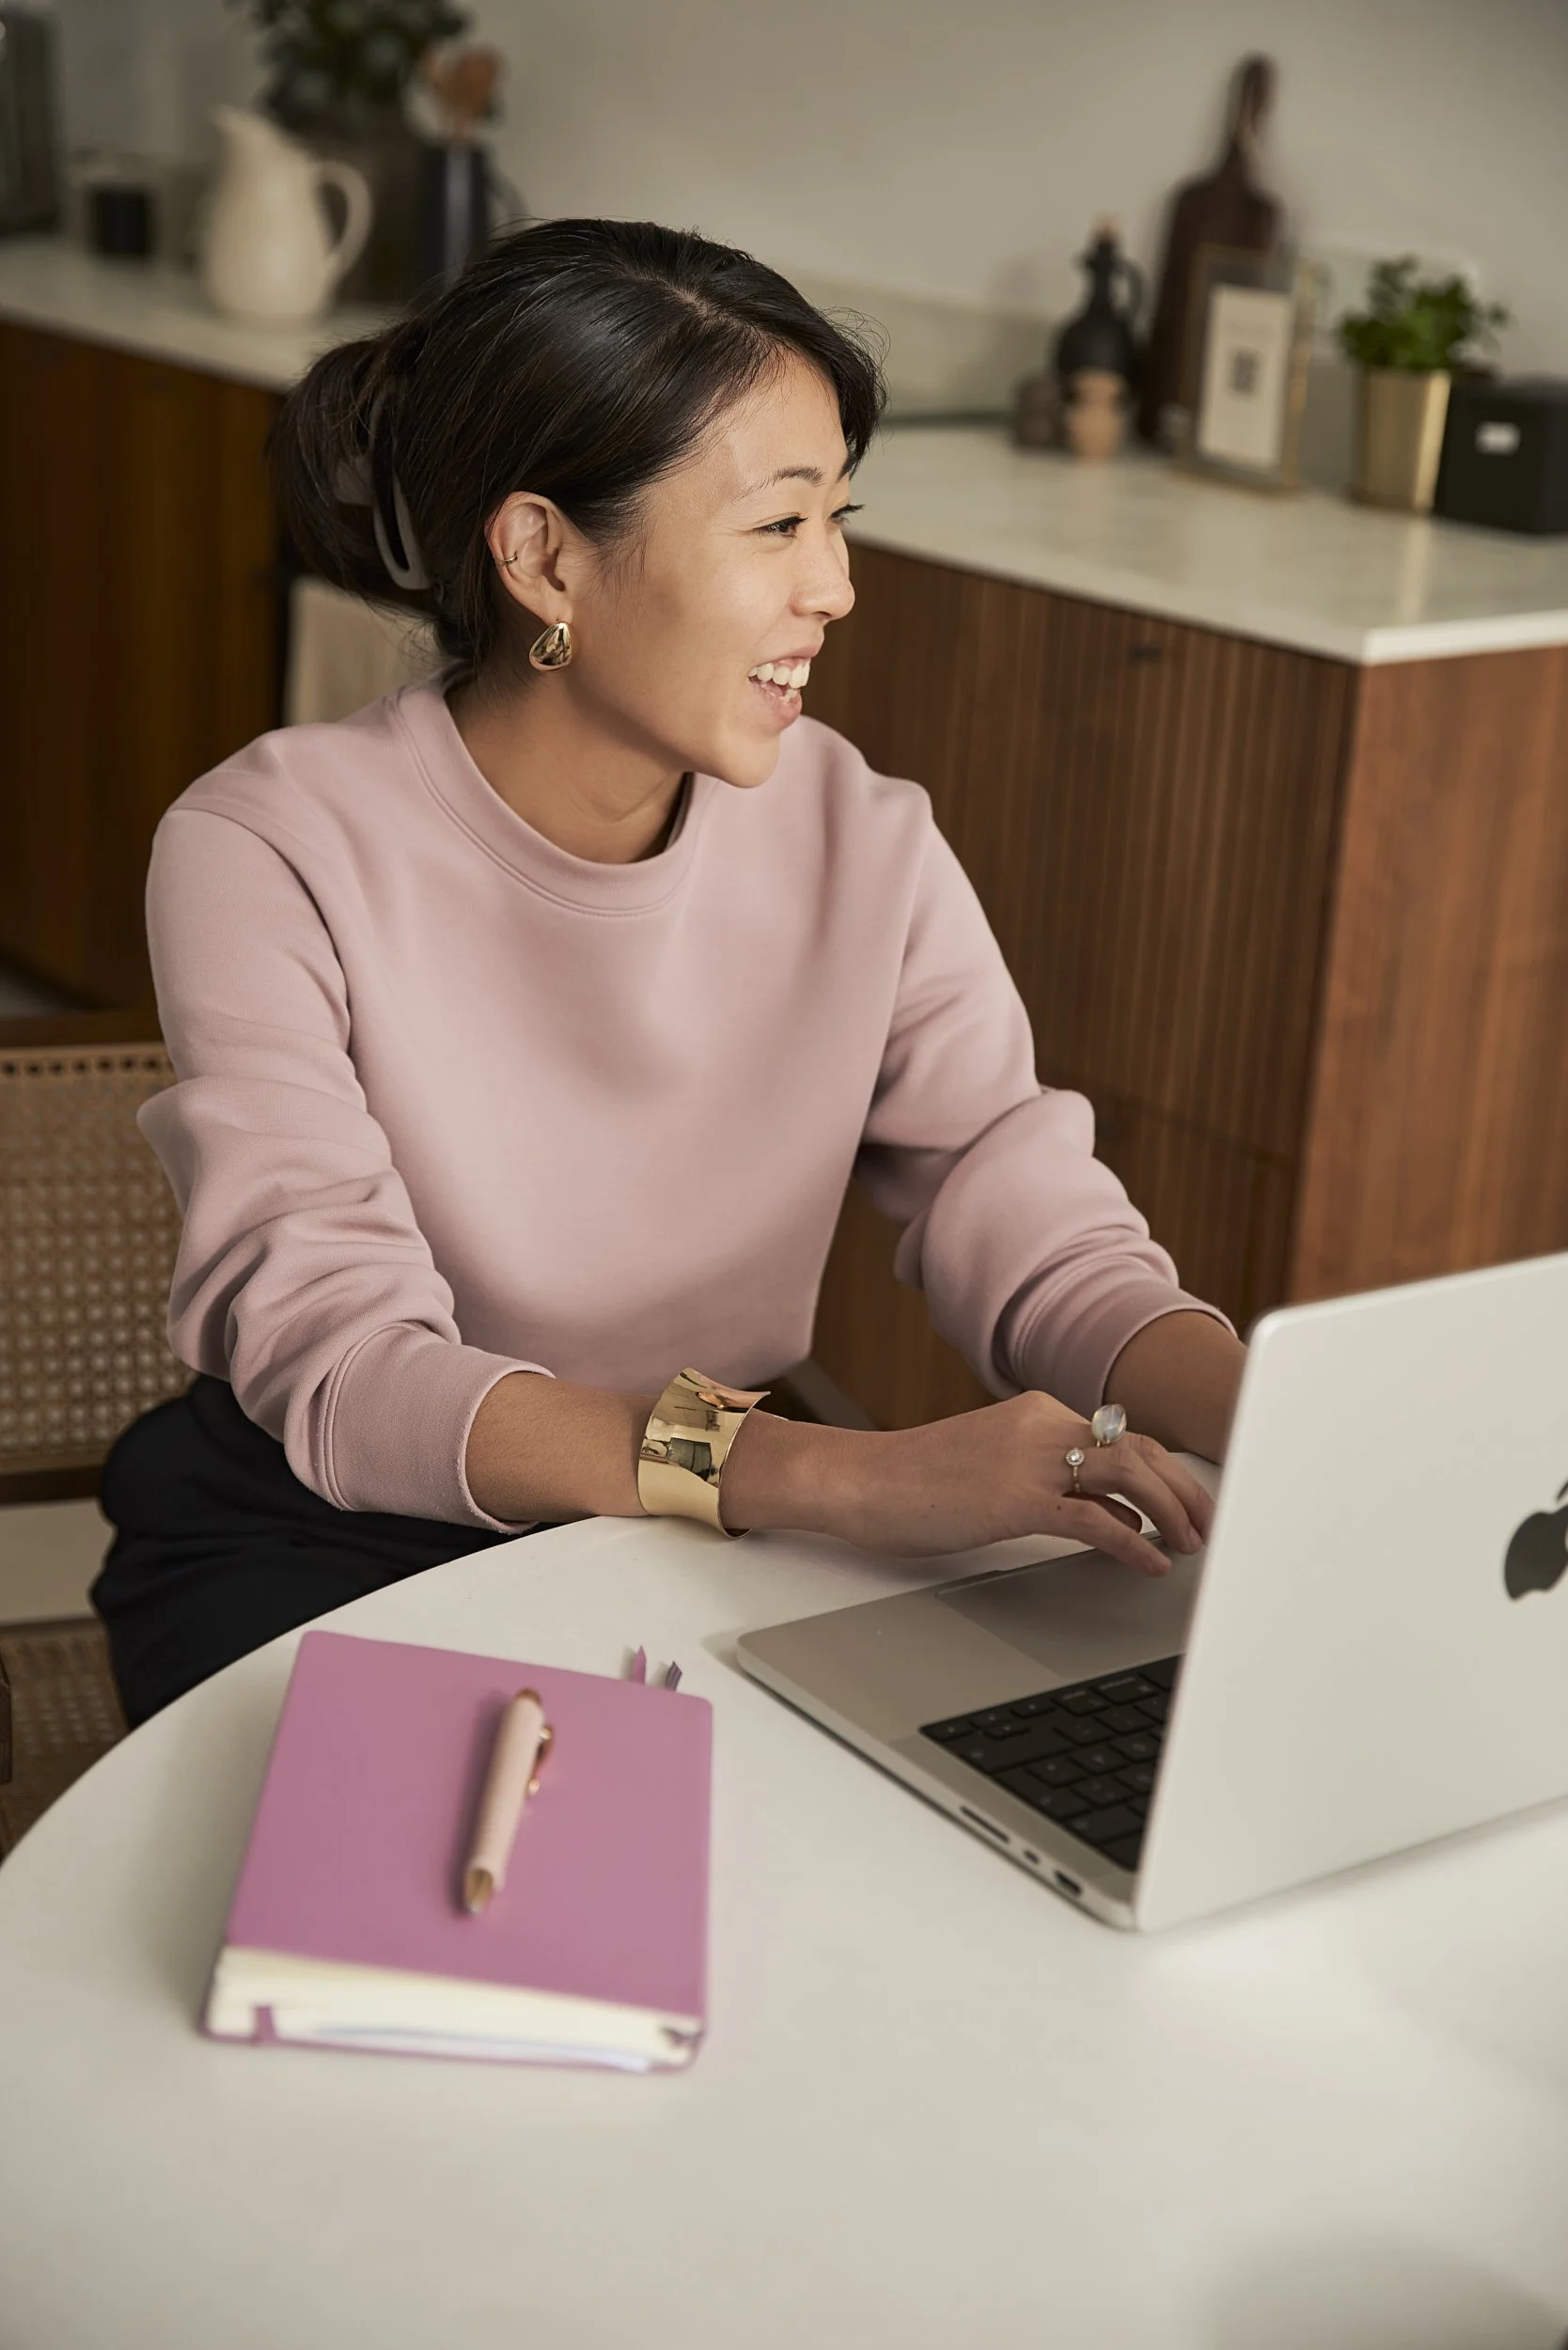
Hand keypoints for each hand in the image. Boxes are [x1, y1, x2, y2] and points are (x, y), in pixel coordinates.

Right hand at [726, 1391, 1213, 1570]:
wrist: (858, 1479)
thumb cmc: (918, 1482)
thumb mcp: (999, 1473)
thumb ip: (1060, 1486)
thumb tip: (1120, 1516)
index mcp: (1039, 1414)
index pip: (1126, 1436)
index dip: (1170, 1471)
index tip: (1195, 1501)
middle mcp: (1041, 1425)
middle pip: (1139, 1450)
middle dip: (1185, 1490)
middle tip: (1209, 1526)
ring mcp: (1027, 1459)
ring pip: (1127, 1475)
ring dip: (1170, 1511)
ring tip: (1190, 1544)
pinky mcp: (1012, 1498)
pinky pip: (1092, 1519)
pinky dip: (1132, 1540)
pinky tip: (1150, 1562)